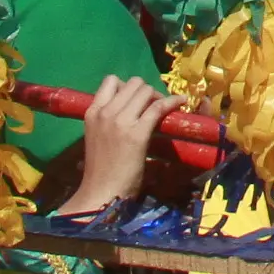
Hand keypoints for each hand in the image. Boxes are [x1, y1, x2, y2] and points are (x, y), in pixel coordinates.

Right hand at [72, 75, 180, 209]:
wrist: (102, 192)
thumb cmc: (101, 170)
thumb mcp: (97, 137)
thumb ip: (109, 121)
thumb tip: (129, 110)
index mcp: (92, 112)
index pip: (110, 81)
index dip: (127, 86)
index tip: (136, 99)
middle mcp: (105, 112)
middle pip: (133, 83)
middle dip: (146, 91)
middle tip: (153, 105)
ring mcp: (121, 121)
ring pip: (146, 90)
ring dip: (158, 96)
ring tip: (164, 107)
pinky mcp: (138, 133)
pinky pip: (159, 107)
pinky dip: (172, 101)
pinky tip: (181, 103)